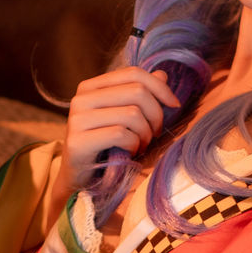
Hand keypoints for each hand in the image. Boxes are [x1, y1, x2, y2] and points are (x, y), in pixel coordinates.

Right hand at [65, 65, 180, 180]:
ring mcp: (77, 119)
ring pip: (132, 113)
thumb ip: (140, 95)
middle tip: (155, 133)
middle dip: (155, 114)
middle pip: (136, 91)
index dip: (160, 87)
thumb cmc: (107, 146)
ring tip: (142, 145)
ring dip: (145, 133)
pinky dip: (133, 145)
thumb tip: (162, 75)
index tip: (174, 105)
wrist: (81, 179)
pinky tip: (130, 152)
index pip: (133, 73)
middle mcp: (81, 99)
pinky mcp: (78, 141)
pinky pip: (120, 135)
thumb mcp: (125, 117)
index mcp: (91, 87)